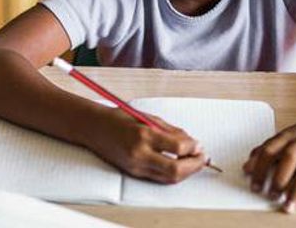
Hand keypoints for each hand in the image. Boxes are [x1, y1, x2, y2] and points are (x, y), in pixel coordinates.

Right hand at [82, 105, 207, 183]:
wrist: (94, 128)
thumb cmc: (119, 118)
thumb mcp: (147, 118)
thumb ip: (170, 131)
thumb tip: (192, 143)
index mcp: (143, 135)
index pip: (177, 147)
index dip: (193, 147)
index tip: (199, 144)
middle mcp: (139, 153)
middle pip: (175, 169)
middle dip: (194, 165)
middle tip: (202, 157)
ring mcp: (135, 166)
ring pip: (169, 178)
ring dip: (186, 171)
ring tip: (193, 161)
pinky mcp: (133, 172)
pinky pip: (159, 178)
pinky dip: (173, 173)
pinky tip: (179, 165)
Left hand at [243, 116, 295, 212]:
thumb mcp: (285, 136)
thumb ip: (266, 150)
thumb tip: (247, 167)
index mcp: (288, 136)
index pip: (270, 150)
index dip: (259, 168)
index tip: (254, 185)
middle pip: (289, 158)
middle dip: (279, 178)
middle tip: (271, 196)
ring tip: (288, 205)